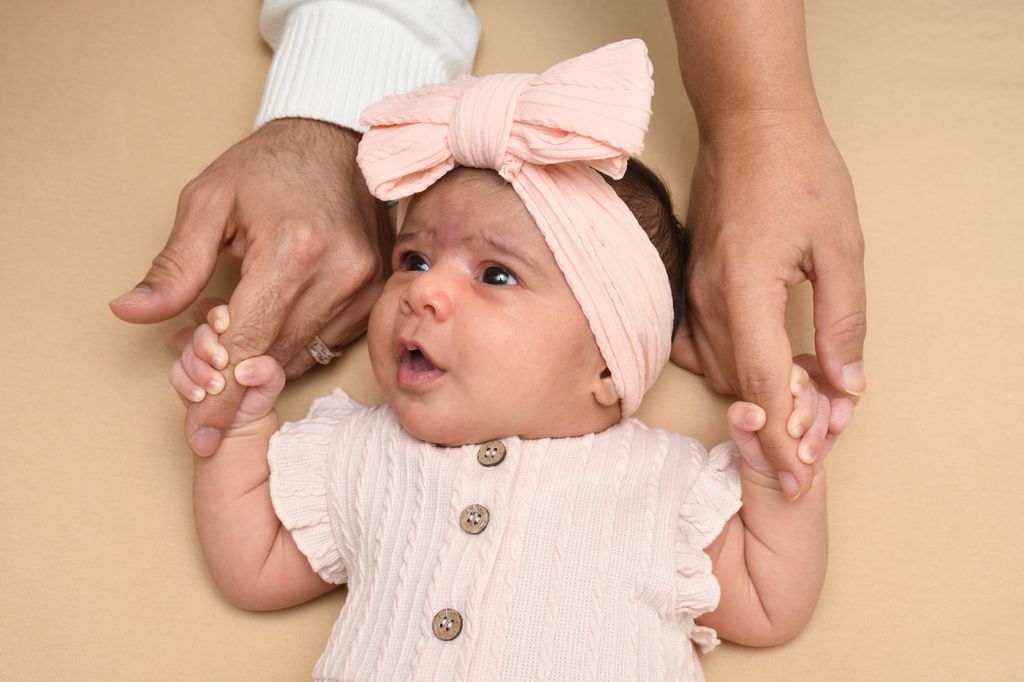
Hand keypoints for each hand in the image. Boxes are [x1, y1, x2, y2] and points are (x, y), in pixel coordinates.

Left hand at [111, 118, 389, 454]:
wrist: (336, 141)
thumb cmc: (270, 165)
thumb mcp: (209, 201)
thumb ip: (175, 265)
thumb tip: (132, 310)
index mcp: (293, 249)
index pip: (248, 343)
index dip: (218, 394)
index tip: (200, 434)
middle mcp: (338, 273)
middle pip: (275, 358)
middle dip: (232, 380)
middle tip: (197, 379)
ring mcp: (363, 287)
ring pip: (302, 355)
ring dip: (261, 363)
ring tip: (226, 341)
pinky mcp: (374, 294)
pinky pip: (326, 341)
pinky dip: (291, 345)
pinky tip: (267, 325)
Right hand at [169, 305, 284, 443]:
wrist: (244, 423)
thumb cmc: (259, 393)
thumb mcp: (271, 382)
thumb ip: (267, 371)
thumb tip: (243, 371)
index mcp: (236, 332)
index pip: (223, 314)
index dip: (219, 316)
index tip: (223, 328)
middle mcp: (214, 341)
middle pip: (201, 332)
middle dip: (207, 346)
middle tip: (221, 363)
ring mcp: (197, 357)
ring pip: (187, 352)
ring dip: (199, 370)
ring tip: (217, 387)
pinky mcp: (184, 376)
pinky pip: (176, 372)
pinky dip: (186, 384)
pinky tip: (200, 396)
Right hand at [671, 113, 865, 497]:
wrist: (748, 125)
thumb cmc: (798, 173)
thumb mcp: (841, 248)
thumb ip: (843, 321)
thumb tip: (844, 384)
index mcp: (745, 291)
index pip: (762, 387)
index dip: (783, 441)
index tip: (797, 481)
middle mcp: (709, 300)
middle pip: (740, 388)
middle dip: (780, 416)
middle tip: (827, 423)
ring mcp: (693, 292)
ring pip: (721, 371)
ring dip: (759, 391)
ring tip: (805, 387)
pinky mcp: (690, 284)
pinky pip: (699, 347)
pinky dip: (730, 366)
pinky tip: (760, 356)